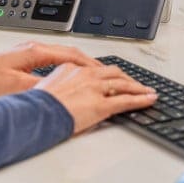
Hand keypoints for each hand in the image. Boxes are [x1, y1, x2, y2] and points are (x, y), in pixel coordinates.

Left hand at [0, 40, 100, 97]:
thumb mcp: (16, 87)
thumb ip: (40, 88)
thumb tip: (59, 92)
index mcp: (36, 51)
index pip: (70, 55)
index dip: (88, 64)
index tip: (101, 72)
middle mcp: (36, 47)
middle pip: (70, 52)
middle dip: (88, 62)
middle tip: (103, 73)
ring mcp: (32, 50)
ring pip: (63, 53)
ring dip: (79, 62)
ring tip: (92, 73)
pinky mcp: (27, 56)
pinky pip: (55, 57)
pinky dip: (67, 64)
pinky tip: (70, 72)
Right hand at [35, 62, 157, 134]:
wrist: (34, 113)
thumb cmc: (36, 105)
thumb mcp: (45, 88)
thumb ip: (58, 87)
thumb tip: (62, 94)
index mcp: (71, 69)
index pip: (95, 69)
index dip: (107, 74)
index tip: (113, 77)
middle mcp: (86, 74)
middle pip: (113, 72)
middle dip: (127, 77)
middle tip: (136, 83)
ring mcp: (95, 88)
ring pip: (123, 84)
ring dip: (138, 87)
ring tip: (147, 91)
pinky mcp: (101, 105)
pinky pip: (126, 100)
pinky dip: (141, 99)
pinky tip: (149, 100)